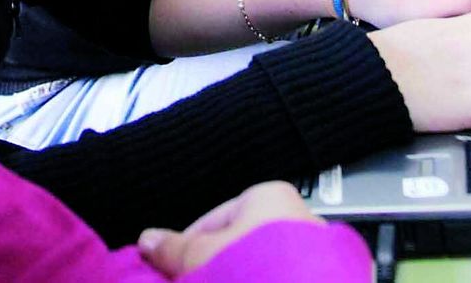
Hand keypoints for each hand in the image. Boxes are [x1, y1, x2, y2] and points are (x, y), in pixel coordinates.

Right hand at [137, 181, 322, 277]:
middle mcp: (295, 216)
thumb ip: (174, 248)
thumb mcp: (202, 255)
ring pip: (257, 265)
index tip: (170, 272)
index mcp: (268, 196)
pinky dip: (261, 282)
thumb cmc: (258, 266)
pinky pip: (278, 277)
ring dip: (235, 278)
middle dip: (212, 268)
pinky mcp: (322, 277)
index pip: (211, 220)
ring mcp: (313, 251)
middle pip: (235, 244)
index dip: (185, 250)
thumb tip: (148, 240)